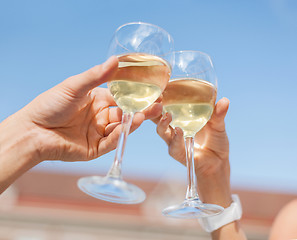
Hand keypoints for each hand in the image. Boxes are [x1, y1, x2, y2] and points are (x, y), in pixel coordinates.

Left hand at [7, 56, 161, 162]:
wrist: (32, 130)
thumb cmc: (50, 104)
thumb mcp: (74, 86)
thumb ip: (96, 76)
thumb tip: (115, 59)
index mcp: (96, 100)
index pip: (121, 97)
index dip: (136, 96)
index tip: (152, 92)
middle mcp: (100, 116)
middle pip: (125, 113)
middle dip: (141, 110)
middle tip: (158, 106)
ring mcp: (98, 133)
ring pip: (121, 128)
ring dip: (133, 122)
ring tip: (146, 114)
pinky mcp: (95, 148)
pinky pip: (111, 142)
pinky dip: (120, 135)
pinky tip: (128, 126)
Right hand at [156, 98, 231, 206]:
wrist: (218, 163)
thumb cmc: (216, 141)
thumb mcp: (218, 125)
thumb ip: (219, 114)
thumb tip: (224, 100)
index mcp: (181, 118)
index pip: (166, 105)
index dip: (160, 98)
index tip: (160, 89)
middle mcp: (174, 128)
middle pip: (157, 117)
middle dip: (153, 109)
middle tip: (158, 99)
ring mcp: (174, 140)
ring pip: (161, 130)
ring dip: (162, 122)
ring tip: (168, 115)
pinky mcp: (178, 152)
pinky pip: (174, 145)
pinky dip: (176, 138)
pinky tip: (180, 131)